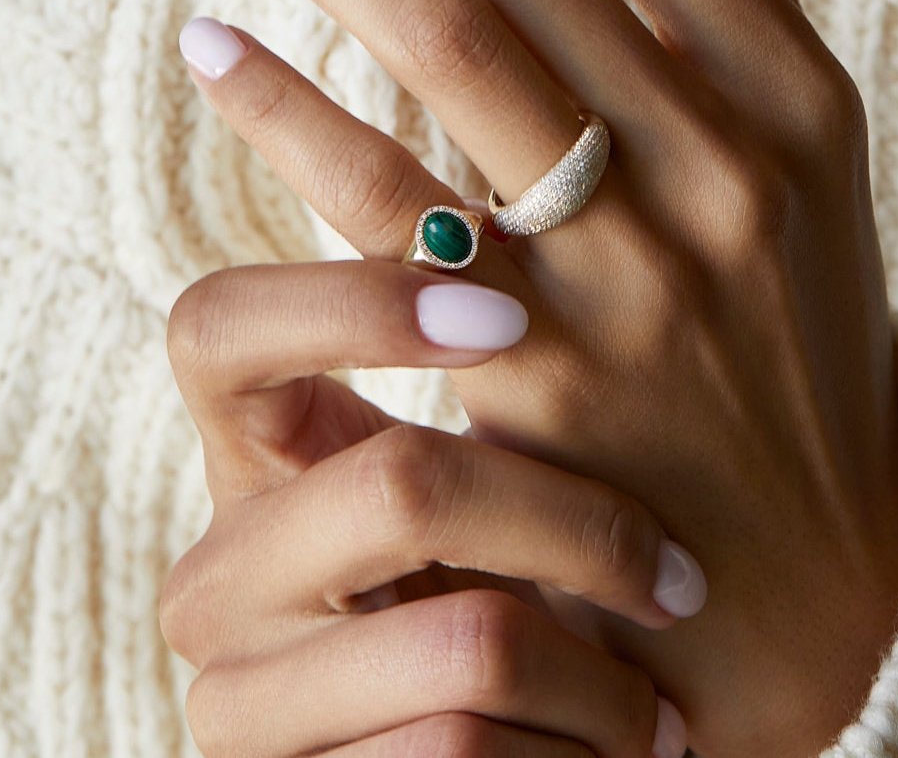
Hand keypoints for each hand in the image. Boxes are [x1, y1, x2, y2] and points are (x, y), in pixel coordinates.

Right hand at [159, 291, 693, 757]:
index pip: (220, 326)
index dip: (359, 302)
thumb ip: (488, 351)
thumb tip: (539, 196)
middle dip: (577, 525)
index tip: (511, 318)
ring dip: (604, 679)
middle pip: (400, 482)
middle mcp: (219, 571)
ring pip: (467, 643)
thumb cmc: (505, 581)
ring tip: (660, 702)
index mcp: (256, 451)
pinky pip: (466, 753)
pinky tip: (616, 750)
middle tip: (677, 572)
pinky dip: (579, 752)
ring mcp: (239, 697)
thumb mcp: (483, 476)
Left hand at [179, 0, 897, 755]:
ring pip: (449, 46)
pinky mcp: (544, 374)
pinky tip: (219, 52)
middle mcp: (722, 157)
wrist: (817, 571)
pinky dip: (294, 116)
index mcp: (791, 86)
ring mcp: (634, 269)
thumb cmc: (796, 332)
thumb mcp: (811, 146)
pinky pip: (391, 212)